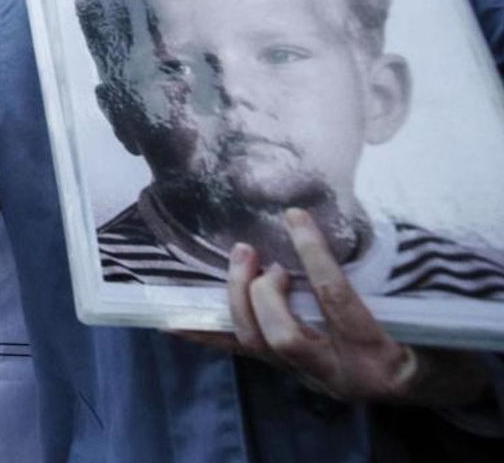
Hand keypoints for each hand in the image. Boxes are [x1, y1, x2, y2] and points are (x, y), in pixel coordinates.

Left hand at [174, 208, 488, 406]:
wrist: (434, 386)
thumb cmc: (433, 342)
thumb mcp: (427, 315)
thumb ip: (391, 280)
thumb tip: (329, 230)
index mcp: (377, 353)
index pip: (336, 302)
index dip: (313, 257)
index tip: (295, 218)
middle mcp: (336, 373)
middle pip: (283, 337)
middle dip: (261, 292)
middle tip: (258, 254)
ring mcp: (308, 375)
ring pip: (256, 344)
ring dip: (237, 297)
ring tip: (242, 258)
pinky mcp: (289, 371)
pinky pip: (240, 353)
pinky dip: (206, 334)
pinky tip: (171, 322)